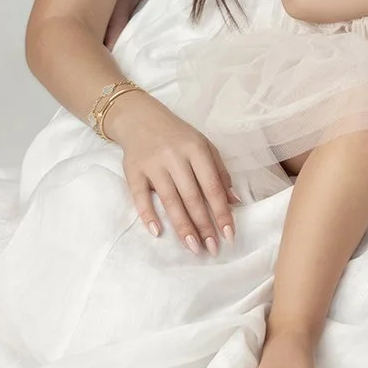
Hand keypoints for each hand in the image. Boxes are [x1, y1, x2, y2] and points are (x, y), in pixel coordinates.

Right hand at [111, 93, 237, 255]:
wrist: (140, 118)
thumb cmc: (178, 136)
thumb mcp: (203, 146)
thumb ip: (219, 172)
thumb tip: (234, 202)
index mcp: (197, 149)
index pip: (212, 186)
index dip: (221, 212)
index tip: (229, 234)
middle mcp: (175, 157)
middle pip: (192, 197)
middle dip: (204, 226)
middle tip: (212, 249)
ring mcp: (153, 164)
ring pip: (170, 200)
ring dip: (182, 227)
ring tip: (193, 247)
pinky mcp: (133, 171)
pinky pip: (140, 196)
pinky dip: (147, 214)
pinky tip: (157, 232)